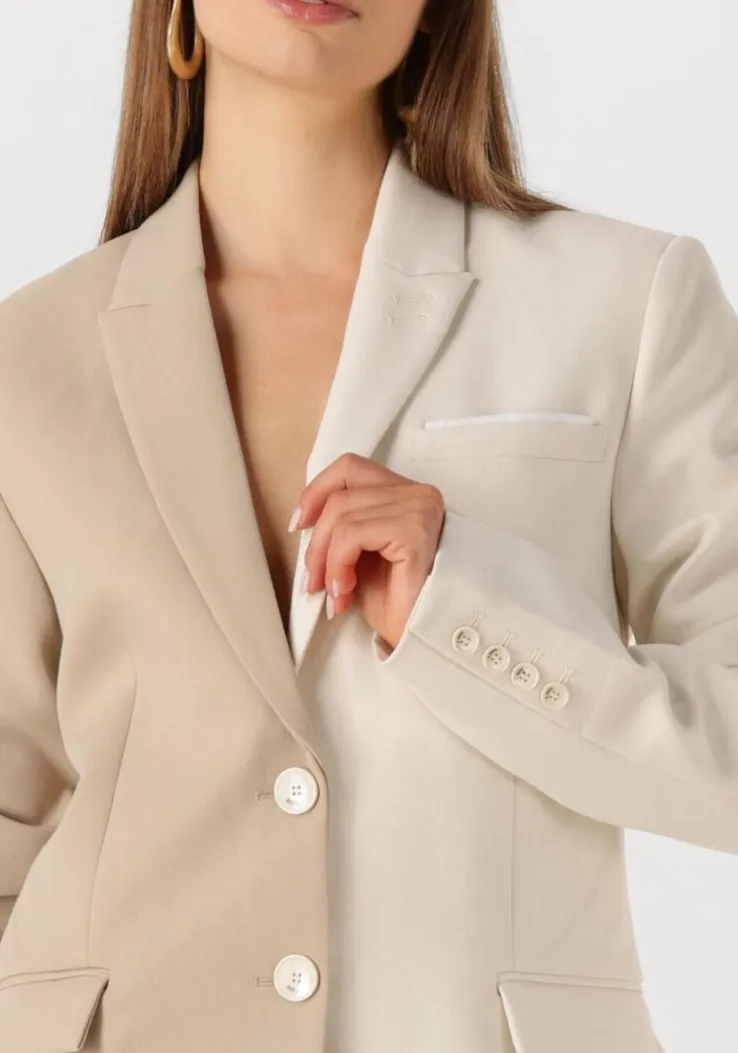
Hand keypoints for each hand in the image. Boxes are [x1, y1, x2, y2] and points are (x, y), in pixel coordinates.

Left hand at [288, 453, 445, 650]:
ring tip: (334, 593)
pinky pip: (353, 534)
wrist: (424, 635)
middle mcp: (417, 493)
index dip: (316, 492)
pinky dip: (338, 564)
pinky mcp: (414, 529)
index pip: (350, 468)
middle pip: (340, 495)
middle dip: (316, 542)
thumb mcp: (359, 555)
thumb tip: (303, 522)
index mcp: (405, 493)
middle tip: (313, 582)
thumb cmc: (397, 601)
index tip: (298, 525)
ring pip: (342, 515)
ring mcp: (418, 508)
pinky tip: (344, 591)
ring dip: (326, 561)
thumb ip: (340, 529)